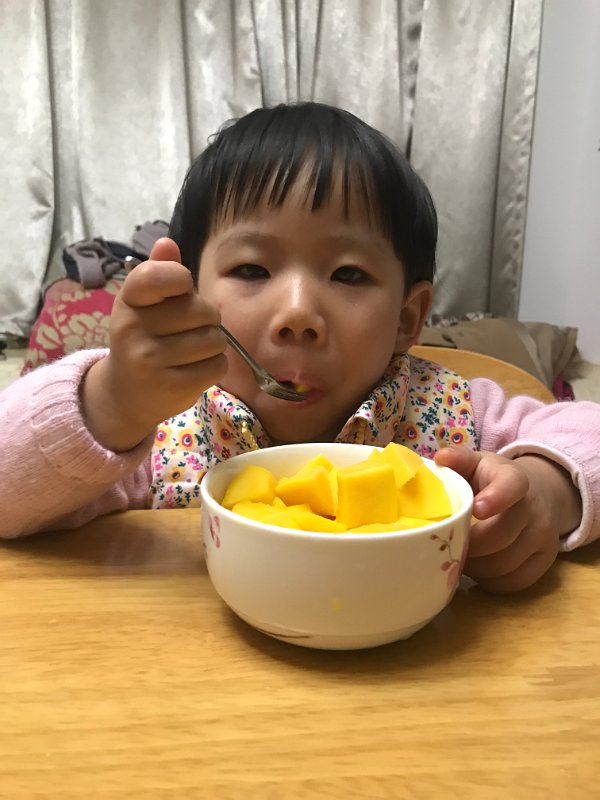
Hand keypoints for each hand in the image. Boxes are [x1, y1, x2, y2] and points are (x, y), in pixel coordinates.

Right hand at [81, 237, 226, 451]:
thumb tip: (167, 242)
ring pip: (214, 339)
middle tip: (192, 328)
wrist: (126, 393)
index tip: (183, 288)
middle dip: (208, 318)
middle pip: (202, 310)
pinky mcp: (169, 386)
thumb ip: (159, 273)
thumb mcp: (145, 304)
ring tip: (193, 350)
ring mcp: (150, 359)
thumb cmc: (144, 338)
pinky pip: (217, 366)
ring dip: (213, 344)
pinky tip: (195, 368)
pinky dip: (214, 366)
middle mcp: (133, 328)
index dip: (181, 278)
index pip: (156, 276)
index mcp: (128, 300)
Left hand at [434, 447, 581, 592]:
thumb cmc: (491, 481)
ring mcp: (543, 536)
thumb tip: (440, 459)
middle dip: (469, 545)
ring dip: (476, 567)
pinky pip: (515, 582)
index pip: (511, 486)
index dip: (496, 498)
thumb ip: (458, 459)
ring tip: (458, 557)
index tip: (476, 509)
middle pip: (501, 536)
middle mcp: (534, 508)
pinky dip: (491, 581)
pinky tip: (477, 571)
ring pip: (505, 564)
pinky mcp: (545, 561)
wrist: (534, 496)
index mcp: (514, 479)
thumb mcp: (477, 463)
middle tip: (446, 545)